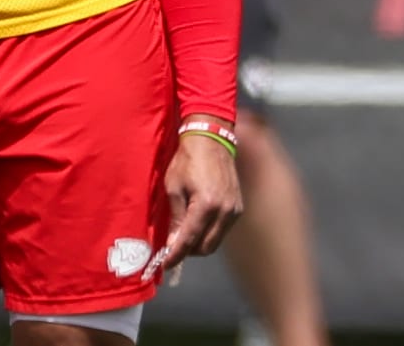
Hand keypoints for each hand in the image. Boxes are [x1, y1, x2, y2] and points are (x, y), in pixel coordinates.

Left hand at [155, 126, 241, 276]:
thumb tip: (172, 243)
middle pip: (205, 247)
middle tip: (172, 246)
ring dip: (199, 243)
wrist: (211, 140)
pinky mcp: (238, 208)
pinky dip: (209, 232)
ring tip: (184, 234)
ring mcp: (234, 210)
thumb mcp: (174, 187)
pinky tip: (198, 223)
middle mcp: (224, 211)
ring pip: (215, 241)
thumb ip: (175, 218)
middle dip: (188, 251)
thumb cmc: (188, 161)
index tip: (166, 264)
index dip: (176, 254)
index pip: (190, 239)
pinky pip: (222, 230)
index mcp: (206, 205)